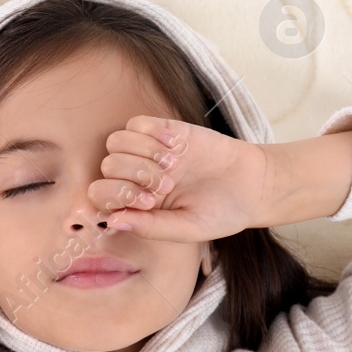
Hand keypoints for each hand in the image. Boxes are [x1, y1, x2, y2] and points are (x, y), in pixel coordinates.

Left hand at [88, 117, 269, 242]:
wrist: (252, 185)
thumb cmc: (220, 213)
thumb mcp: (187, 229)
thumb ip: (150, 228)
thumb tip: (111, 221)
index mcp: (135, 204)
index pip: (99, 194)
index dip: (118, 196)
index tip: (149, 202)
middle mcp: (136, 176)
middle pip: (107, 165)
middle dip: (135, 176)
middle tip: (167, 185)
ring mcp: (149, 151)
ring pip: (117, 141)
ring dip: (143, 154)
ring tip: (174, 166)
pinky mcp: (166, 129)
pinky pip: (138, 122)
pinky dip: (153, 134)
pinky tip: (177, 147)